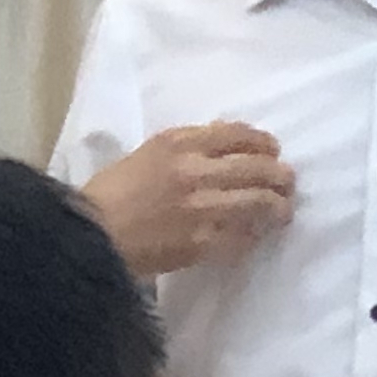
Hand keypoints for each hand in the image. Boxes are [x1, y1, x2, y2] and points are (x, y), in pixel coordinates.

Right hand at [83, 123, 295, 274]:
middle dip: (280, 176)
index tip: (273, 150)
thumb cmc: (110, 194)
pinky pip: (242, 238)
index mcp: (178, 142)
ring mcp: (201, 207)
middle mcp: (195, 169)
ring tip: (283, 211)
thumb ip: (185, 148)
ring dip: (278, 207)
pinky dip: (253, 236)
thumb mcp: (146, 155)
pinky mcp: (201, 242)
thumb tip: (223, 146)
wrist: (88, 234)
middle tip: (287, 183)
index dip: (263, 143)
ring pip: (259, 202)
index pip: (238, 134)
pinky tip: (256, 237)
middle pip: (257, 167)